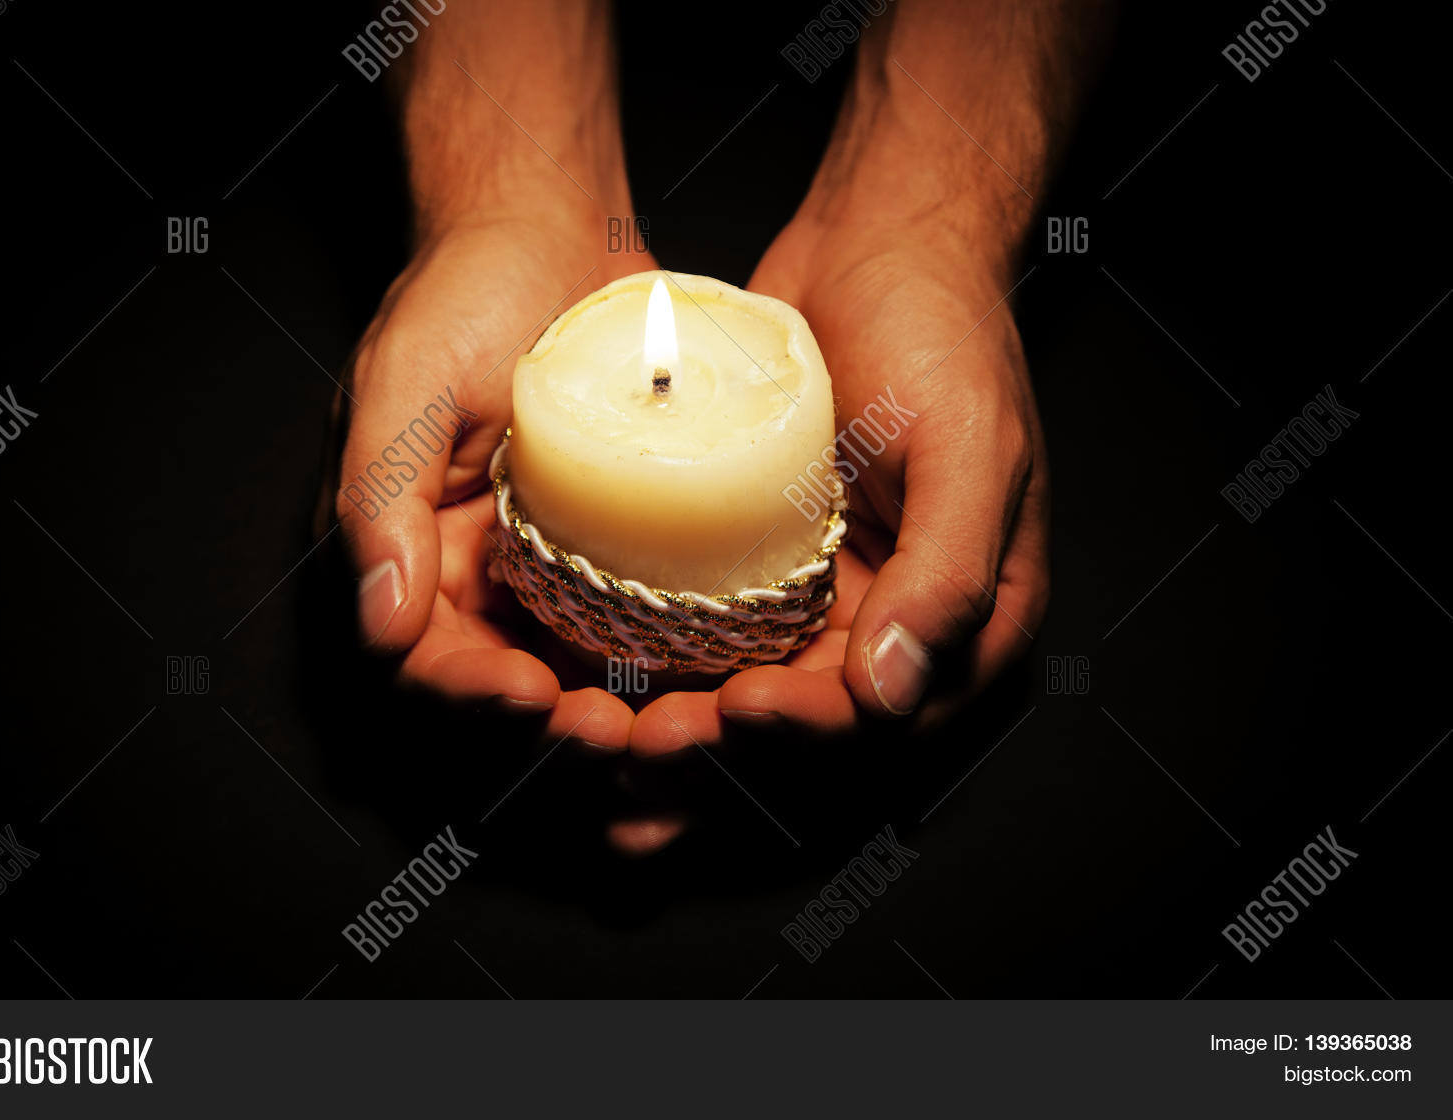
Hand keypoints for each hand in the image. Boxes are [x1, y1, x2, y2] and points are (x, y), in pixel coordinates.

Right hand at [336, 208, 653, 753]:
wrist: (548, 229)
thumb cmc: (462, 292)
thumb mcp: (406, 385)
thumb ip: (379, 502)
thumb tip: (381, 623)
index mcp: (411, 548)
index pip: (428, 656)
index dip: (473, 693)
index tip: (533, 696)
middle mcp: (481, 571)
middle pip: (513, 679)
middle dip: (561, 720)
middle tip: (621, 734)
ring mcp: (557, 560)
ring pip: (584, 664)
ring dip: (623, 704)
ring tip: (673, 721)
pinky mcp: (624, 539)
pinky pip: (643, 612)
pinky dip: (671, 651)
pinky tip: (714, 666)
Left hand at [628, 36, 1057, 791]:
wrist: (878, 245)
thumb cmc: (943, 330)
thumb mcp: (969, 445)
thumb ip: (947, 574)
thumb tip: (892, 693)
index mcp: (971, 616)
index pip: (891, 714)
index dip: (815, 730)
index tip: (739, 707)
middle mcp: (896, 619)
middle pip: (811, 720)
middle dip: (730, 744)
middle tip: (647, 742)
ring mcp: (825, 593)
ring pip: (754, 687)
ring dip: (687, 717)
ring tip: (612, 726)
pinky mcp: (763, 560)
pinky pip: (716, 628)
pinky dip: (668, 657)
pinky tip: (606, 667)